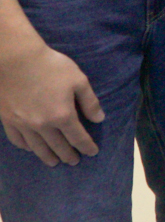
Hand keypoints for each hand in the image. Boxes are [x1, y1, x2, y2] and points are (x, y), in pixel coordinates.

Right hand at [0, 40, 104, 166]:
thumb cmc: (51, 66)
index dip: (86, 146)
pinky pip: (17, 139)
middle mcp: (42, 125)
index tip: (92, 153)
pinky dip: (26, 147)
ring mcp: (23, 124)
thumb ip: (89, 102)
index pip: (77, 137)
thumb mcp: (78, 80)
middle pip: (58, 146)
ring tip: (53, 162)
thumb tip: (99, 119)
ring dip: (47, 156)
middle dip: (68, 155)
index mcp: (62, 116)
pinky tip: (30, 148)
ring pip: (37, 147)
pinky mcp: (8, 119)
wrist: (15, 59)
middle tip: (74, 162)